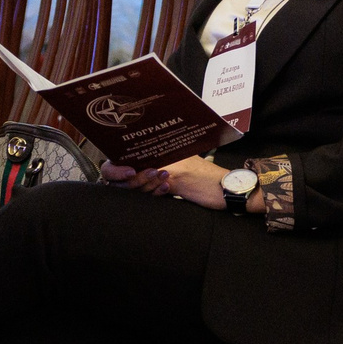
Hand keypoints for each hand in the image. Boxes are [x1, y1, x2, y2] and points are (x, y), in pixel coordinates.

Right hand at [110, 155, 233, 208]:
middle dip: (136, 180)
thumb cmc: (206, 180)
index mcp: (153, 151)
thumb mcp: (178, 174)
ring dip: (147, 186)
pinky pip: (147, 192)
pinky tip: (167, 189)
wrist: (226, 191)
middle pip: (124, 175)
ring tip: (167, 183)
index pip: (118, 158)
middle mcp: (151, 160)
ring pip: (135, 185)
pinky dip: (154, 192)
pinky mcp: (163, 186)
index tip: (129, 174)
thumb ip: (152, 174)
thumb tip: (131, 173)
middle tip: (158, 177)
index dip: (116, 169)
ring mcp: (156, 174)